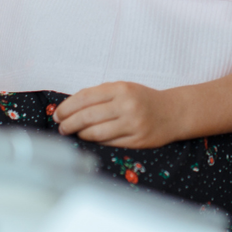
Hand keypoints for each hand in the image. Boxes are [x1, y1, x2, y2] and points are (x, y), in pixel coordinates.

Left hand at [54, 81, 183, 148]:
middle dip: (68, 123)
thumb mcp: (124, 89)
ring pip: (95, 132)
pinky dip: (94, 141)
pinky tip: (89, 139)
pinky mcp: (137, 140)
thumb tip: (70, 108)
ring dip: (79, 134)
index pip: (85, 97)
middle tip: (61, 127)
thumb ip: (100, 95)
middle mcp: (127, 105)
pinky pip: (108, 143)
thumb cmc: (143, 100)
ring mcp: (133, 123)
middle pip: (87, 116)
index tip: (58, 114)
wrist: (173, 112)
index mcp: (121, 88)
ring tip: (73, 134)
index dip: (67, 107)